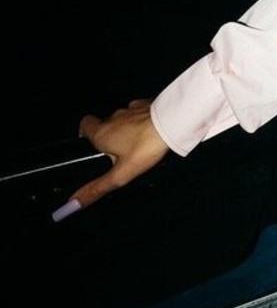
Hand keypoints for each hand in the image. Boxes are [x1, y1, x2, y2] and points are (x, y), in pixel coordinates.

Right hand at [56, 100, 169, 216]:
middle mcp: (114, 118)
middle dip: (109, 136)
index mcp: (102, 133)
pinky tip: (150, 130)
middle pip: (105, 124)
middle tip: (119, 153)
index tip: (93, 145)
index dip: (86, 134)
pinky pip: (139, 112)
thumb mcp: (121, 174)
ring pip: (123, 119)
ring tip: (137, 144)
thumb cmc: (145, 148)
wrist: (172, 123)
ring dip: (126, 128)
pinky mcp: (147, 104)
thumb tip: (74, 203)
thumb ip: (97, 188)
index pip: (85, 125)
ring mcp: (131, 109)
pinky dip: (141, 120)